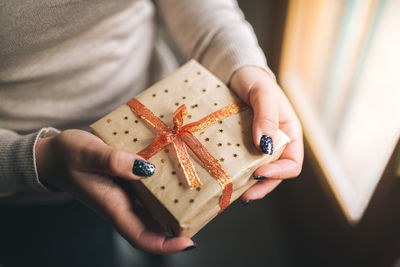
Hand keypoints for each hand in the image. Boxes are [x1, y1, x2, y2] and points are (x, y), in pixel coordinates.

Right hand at [35, 129, 193, 253]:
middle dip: (178, 224)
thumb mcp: (88, 154)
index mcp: (112, 206)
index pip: (141, 238)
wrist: (52, 155)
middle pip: (154, 226)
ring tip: (196, 190)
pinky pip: (149, 190)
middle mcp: (122, 204)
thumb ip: (114, 162)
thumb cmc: (66, 156)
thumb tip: (146, 169)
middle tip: (203, 210)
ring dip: (174, 204)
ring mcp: (124, 194)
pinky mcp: (126, 181)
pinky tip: (174, 171)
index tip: (188, 241)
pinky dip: (163, 185)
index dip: (165, 245)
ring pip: (154, 207)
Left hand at [230, 66, 303, 201]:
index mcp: (289, 133)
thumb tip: (265, 146)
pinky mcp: (241, 145)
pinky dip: (236, 173)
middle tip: (245, 196)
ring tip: (235, 193)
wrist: (235, 75)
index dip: (279, 172)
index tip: (260, 173)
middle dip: (262, 186)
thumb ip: (266, 116)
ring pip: (258, 171)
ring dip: (249, 185)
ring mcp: (257, 145)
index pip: (292, 162)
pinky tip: (227, 178)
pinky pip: (242, 163)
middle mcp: (275, 143)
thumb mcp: (263, 93)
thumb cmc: (254, 80)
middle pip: (275, 173)